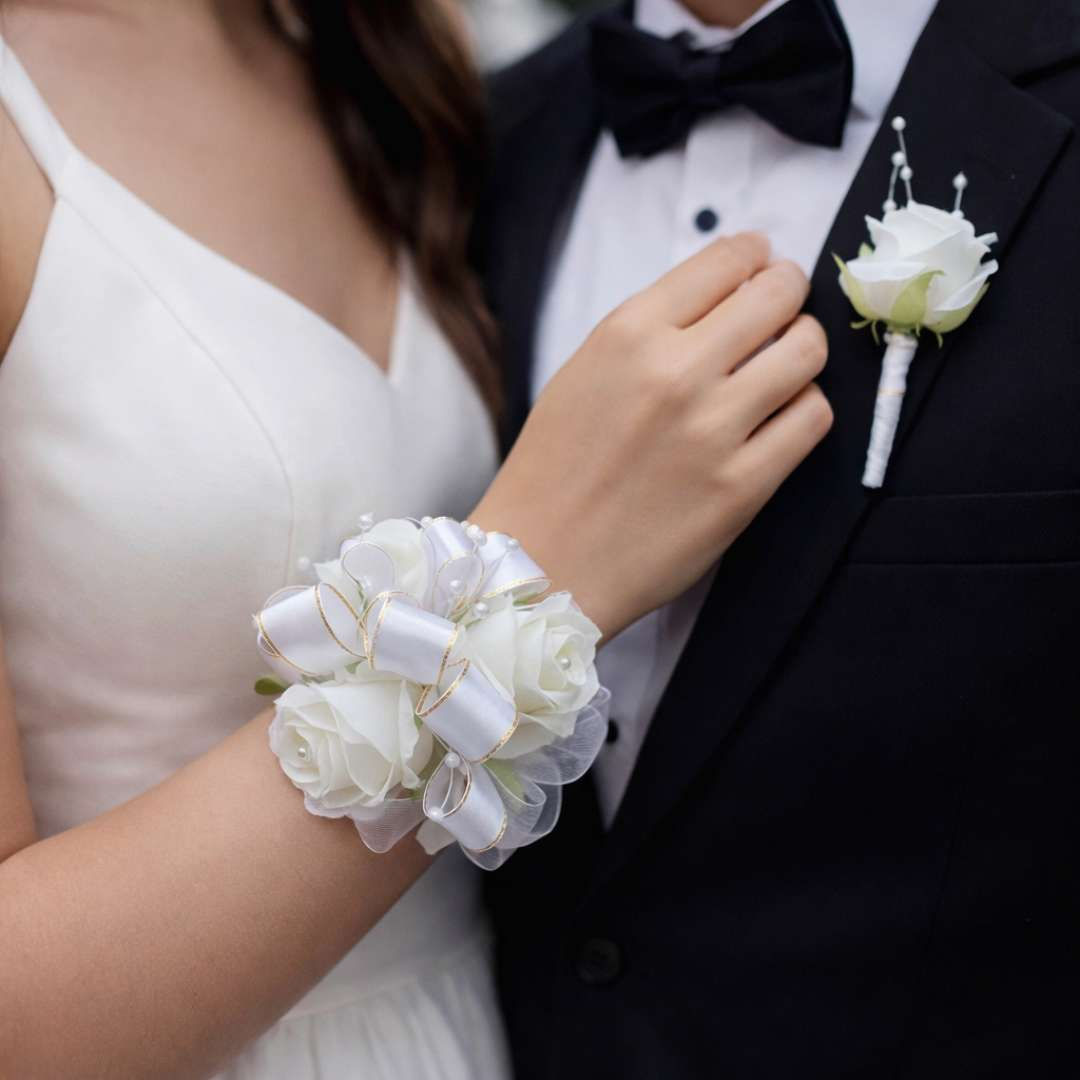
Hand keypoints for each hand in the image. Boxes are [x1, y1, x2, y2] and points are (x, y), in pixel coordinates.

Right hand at [472, 233, 831, 638]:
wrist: (541, 563)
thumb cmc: (554, 471)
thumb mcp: (583, 374)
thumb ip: (650, 332)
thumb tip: (727, 296)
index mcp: (627, 334)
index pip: (725, 260)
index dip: (755, 256)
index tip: (762, 265)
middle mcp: (674, 371)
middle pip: (778, 294)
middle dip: (789, 291)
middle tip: (785, 306)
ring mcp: (712, 429)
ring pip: (806, 351)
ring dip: (803, 348)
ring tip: (786, 364)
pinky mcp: (742, 486)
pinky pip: (812, 418)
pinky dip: (805, 408)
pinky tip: (781, 418)